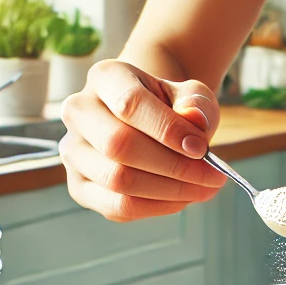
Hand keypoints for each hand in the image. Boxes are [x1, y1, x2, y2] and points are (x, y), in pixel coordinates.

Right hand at [60, 60, 227, 221]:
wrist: (148, 120)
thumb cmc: (170, 105)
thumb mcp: (190, 94)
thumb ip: (196, 103)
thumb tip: (193, 120)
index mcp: (105, 77)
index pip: (130, 104)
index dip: (168, 130)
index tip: (201, 148)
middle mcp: (79, 112)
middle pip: (119, 146)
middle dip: (173, 167)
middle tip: (212, 176)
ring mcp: (73, 151)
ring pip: (117, 181)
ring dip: (169, 191)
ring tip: (203, 188)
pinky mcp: (79, 185)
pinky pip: (117, 206)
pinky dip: (156, 207)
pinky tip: (181, 199)